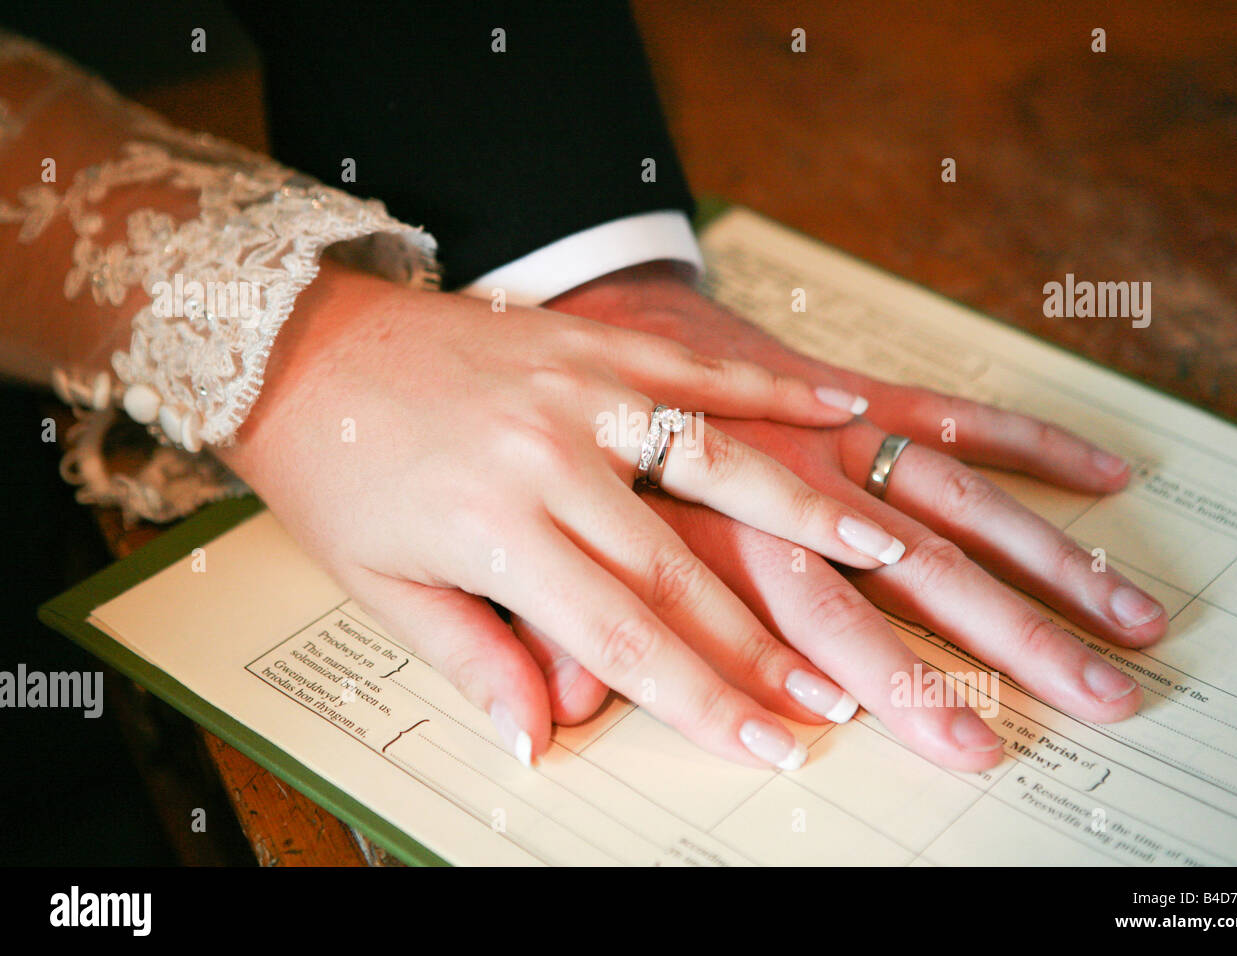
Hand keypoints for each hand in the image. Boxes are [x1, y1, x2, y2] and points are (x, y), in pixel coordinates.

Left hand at [218, 260, 910, 769]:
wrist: (298, 343)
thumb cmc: (336, 473)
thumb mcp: (381, 585)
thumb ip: (476, 658)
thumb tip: (543, 735)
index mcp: (495, 530)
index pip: (621, 635)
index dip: (701, 697)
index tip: (768, 742)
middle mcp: (548, 458)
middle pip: (682, 568)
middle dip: (765, 642)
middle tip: (839, 694)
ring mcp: (578, 390)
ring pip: (714, 460)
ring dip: (804, 512)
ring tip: (885, 549)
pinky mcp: (591, 343)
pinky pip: (697, 369)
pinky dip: (771, 391)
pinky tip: (840, 408)